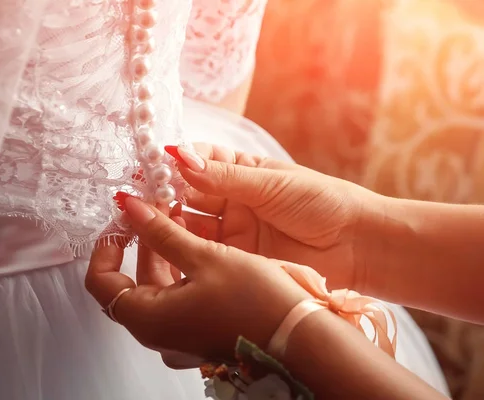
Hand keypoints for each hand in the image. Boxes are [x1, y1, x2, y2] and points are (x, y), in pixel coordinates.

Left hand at [85, 196, 308, 363]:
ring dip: (162, 251)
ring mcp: (179, 334)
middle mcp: (158, 332)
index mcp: (149, 319)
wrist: (301, 339)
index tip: (123, 219)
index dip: (107, 244)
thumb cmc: (257, 303)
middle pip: (130, 281)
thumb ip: (161, 232)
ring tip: (178, 217)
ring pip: (156, 286)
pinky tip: (195, 242)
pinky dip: (179, 268)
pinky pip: (177, 296)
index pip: (100, 281)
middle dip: (141, 241)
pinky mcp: (198, 330)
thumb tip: (130, 208)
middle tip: (154, 208)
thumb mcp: (205, 256)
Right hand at [166, 143, 381, 292]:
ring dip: (170, 219)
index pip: (201, 161)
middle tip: (140, 195)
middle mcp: (233, 200)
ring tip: (147, 218)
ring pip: (191, 223)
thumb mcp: (271, 184)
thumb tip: (180, 156)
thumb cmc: (323, 203)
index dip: (176, 161)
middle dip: (166, 193)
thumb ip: (224, 176)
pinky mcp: (235, 259)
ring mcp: (233, 231)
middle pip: (189, 194)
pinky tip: (166, 241)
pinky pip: (203, 250)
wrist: (359, 247)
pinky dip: (183, 245)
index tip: (151, 164)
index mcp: (244, 172)